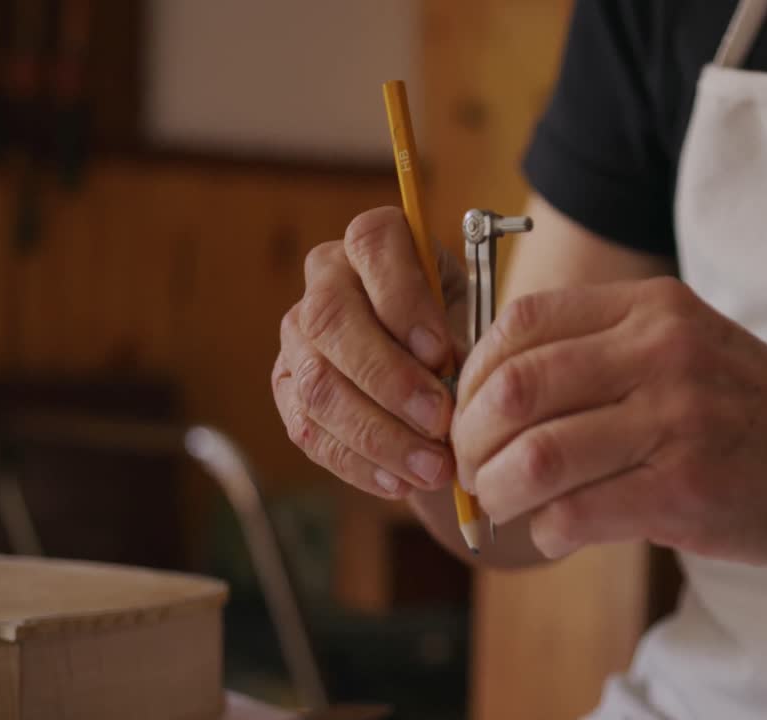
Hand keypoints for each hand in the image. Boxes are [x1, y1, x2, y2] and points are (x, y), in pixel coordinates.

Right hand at [272, 207, 464, 498]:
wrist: (441, 378)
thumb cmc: (464, 336)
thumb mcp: (478, 319)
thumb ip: (465, 333)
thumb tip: (450, 375)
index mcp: (377, 242)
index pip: (373, 243)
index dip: (403, 298)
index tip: (442, 351)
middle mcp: (326, 279)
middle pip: (331, 319)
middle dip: (389, 377)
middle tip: (440, 421)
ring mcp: (299, 337)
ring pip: (318, 384)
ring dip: (378, 433)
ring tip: (433, 467)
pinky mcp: (289, 392)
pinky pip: (310, 432)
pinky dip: (360, 463)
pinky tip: (400, 482)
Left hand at [452, 277, 766, 562]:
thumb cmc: (758, 411)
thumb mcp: (687, 345)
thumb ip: (602, 355)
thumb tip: (494, 397)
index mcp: (653, 309)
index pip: (522, 323)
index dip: (473, 373)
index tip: (469, 412)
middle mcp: (661, 353)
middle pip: (514, 389)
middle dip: (470, 440)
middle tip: (471, 469)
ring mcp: (675, 420)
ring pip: (532, 456)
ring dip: (498, 492)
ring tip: (502, 505)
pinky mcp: (684, 489)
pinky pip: (574, 513)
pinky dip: (545, 531)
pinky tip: (555, 532)